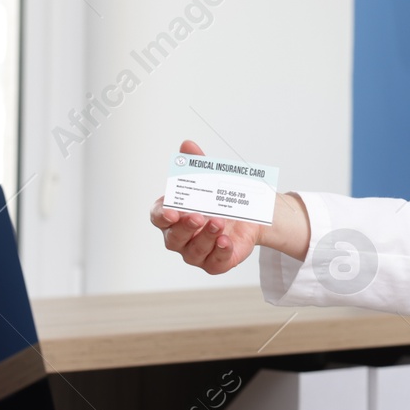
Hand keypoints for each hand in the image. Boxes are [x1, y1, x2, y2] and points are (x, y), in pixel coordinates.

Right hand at [150, 139, 263, 274]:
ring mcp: (196, 252)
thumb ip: (197, 164)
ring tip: (219, 222)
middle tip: (198, 215)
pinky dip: (220, 252)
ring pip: (193, 251)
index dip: (162, 215)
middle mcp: (180, 236)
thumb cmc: (222, 197)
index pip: (158, 217)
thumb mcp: (212, 178)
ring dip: (206, 237)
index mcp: (172, 214)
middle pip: (173, 237)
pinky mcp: (215, 263)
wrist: (251, 213)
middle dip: (185, 227)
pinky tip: (226, 241)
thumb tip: (187, 145)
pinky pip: (214, 263)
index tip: (171, 211)